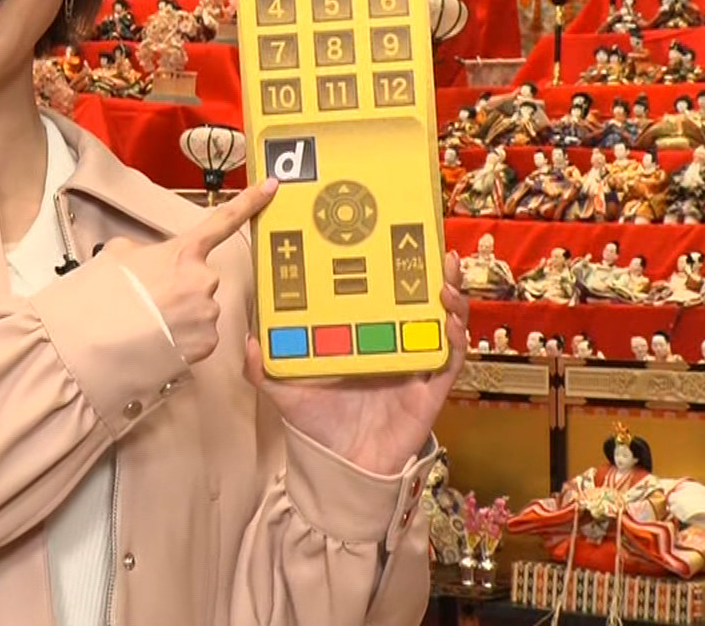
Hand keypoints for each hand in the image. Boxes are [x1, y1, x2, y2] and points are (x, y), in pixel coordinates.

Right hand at [96, 177, 277, 364]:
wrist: (97, 339)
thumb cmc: (105, 296)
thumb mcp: (117, 255)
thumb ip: (142, 251)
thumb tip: (145, 260)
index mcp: (184, 252)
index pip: (224, 220)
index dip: (250, 201)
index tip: (271, 187)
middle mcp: (204, 280)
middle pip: (201, 280)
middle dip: (180, 289)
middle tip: (150, 301)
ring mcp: (208, 312)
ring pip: (200, 311)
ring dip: (180, 317)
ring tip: (149, 324)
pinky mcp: (206, 343)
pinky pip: (199, 338)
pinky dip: (182, 341)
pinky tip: (159, 341)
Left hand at [245, 250, 470, 474]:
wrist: (342, 468)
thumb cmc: (318, 425)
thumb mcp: (286, 390)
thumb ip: (264, 367)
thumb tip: (250, 340)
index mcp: (363, 335)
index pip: (379, 293)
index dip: (387, 266)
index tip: (386, 236)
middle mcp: (392, 343)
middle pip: (417, 299)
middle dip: (427, 270)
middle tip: (428, 243)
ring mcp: (414, 364)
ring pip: (441, 321)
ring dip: (449, 295)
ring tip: (444, 273)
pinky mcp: (430, 389)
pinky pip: (449, 360)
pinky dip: (454, 338)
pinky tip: (449, 320)